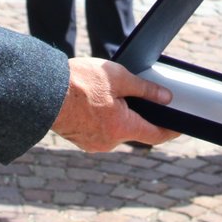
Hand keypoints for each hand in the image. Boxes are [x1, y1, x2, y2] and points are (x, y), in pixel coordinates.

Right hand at [50, 58, 177, 151]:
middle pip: (132, 129)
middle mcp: (108, 142)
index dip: (170, 130)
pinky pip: (98, 130)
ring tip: (103, 93)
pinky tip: (90, 102)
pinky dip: (100, 118)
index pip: (155, 135)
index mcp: (122, 127)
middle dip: (134, 113)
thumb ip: (145, 89)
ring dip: (114, 115)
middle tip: (128, 92)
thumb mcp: (118, 78)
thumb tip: (166, 98)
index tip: (179, 127)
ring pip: (113, 129)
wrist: (42, 92)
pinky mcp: (79, 140)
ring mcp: (92, 143)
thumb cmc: (79, 83)